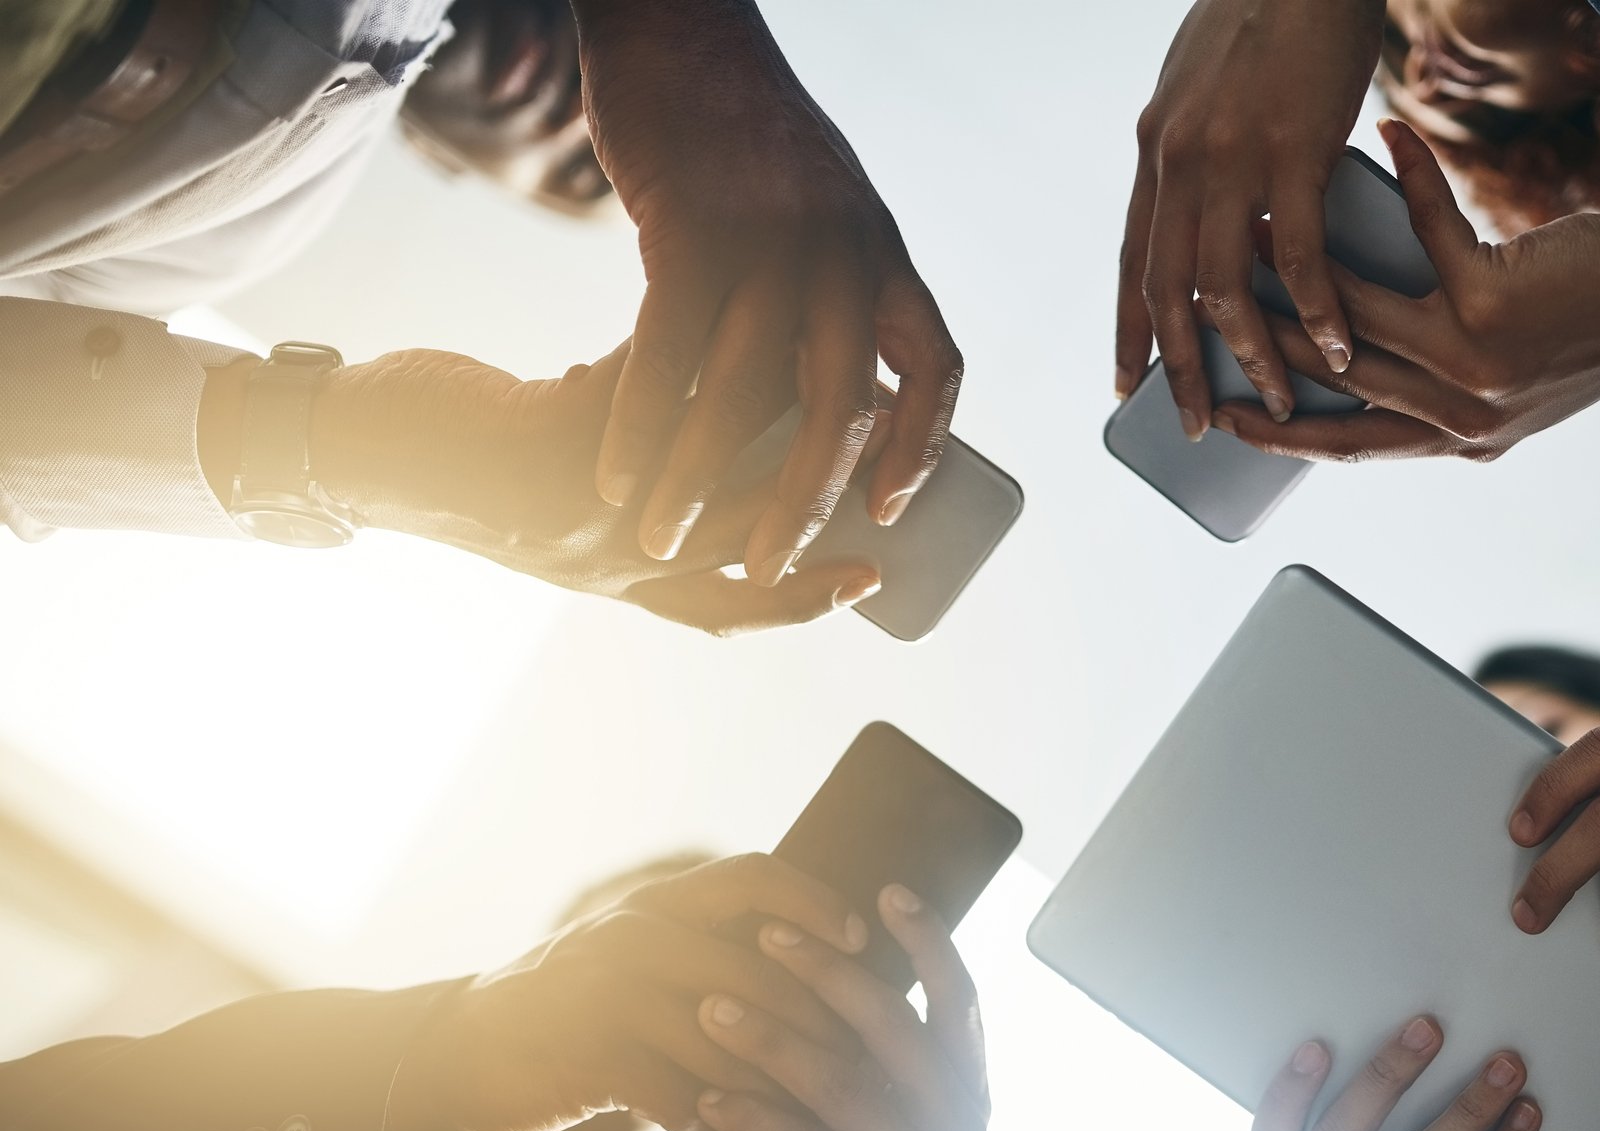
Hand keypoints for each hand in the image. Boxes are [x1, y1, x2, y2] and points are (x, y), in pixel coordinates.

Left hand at [300, 346, 881, 635]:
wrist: (350, 450)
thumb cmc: (458, 464)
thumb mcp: (560, 497)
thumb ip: (637, 490)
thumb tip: (721, 436)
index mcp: (615, 582)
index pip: (729, 608)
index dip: (806, 599)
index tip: (872, 575)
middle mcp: (609, 562)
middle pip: (744, 553)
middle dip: (824, 516)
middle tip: (891, 480)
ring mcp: (585, 509)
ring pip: (717, 473)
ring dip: (782, 423)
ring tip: (838, 379)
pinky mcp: (557, 445)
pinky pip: (652, 392)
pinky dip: (695, 349)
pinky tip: (729, 303)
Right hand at [397, 855, 867, 1130]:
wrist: (461, 1049)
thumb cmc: (577, 1008)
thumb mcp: (637, 958)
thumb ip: (707, 950)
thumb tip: (820, 964)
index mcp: (659, 903)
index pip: (754, 875)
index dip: (814, 901)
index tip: (861, 939)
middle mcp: (635, 933)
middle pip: (756, 970)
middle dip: (814, 1021)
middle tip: (857, 1065)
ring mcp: (609, 991)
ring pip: (722, 1039)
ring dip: (768, 1088)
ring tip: (804, 1122)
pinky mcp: (587, 1052)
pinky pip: (672, 1094)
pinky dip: (707, 1128)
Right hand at [573, 0, 960, 567]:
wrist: (682, 31)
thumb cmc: (744, 138)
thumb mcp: (826, 211)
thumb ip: (837, 295)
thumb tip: (838, 392)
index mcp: (886, 257)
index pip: (936, 369)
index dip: (923, 449)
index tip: (892, 512)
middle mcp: (846, 254)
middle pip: (840, 408)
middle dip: (803, 501)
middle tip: (763, 563)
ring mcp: (771, 243)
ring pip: (744, 393)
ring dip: (701, 480)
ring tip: (663, 537)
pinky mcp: (692, 231)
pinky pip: (668, 351)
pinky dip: (640, 422)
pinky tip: (616, 471)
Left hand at [697, 885, 986, 1130]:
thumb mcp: (898, 1120)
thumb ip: (887, 1060)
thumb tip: (840, 964)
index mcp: (970, 1090)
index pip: (960, 998)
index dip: (929, 940)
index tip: (886, 890)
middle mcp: (961, 1123)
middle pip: (894, 1027)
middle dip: (828, 972)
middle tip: (768, 934)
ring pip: (844, 1085)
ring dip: (771, 1038)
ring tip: (712, 1004)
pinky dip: (757, 1118)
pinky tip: (710, 1095)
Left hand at [1119, 0, 1384, 433]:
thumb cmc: (1265, 19)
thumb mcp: (1200, 90)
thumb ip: (1193, 152)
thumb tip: (1204, 205)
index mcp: (1155, 151)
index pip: (1132, 263)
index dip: (1129, 331)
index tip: (1127, 387)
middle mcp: (1178, 161)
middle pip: (1166, 294)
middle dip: (1181, 371)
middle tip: (1199, 425)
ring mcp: (1231, 159)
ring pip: (1225, 289)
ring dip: (1254, 356)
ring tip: (1284, 400)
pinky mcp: (1294, 151)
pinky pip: (1299, 256)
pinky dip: (1320, 312)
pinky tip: (1339, 348)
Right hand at [1213, 118, 1599, 462]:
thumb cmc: (1597, 330)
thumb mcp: (1513, 381)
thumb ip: (1447, 387)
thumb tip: (1368, 355)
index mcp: (1461, 441)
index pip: (1350, 446)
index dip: (1279, 433)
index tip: (1226, 418)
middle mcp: (1462, 417)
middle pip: (1332, 381)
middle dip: (1260, 347)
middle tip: (1205, 317)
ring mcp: (1472, 366)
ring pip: (1355, 319)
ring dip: (1299, 267)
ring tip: (1257, 227)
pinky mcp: (1491, 303)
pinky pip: (1424, 235)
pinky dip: (1407, 179)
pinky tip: (1386, 138)